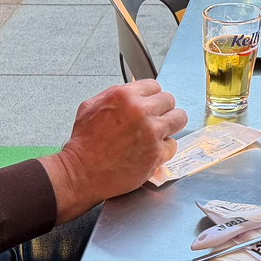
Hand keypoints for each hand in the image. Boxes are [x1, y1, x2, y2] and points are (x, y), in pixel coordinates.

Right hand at [40, 79, 186, 221]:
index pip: (154, 86)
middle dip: (162, 110)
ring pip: (179, 119)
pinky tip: (151, 151)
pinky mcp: (157, 153)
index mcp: (124, 96)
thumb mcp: (90, 107)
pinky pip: (173, 145)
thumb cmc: (83, 144)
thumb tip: (132, 89)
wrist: (81, 174)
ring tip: (160, 133)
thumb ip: (113, 93)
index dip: (151, 97)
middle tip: (154, 120)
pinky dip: (164, 149)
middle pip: (169, 100)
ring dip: (170, 125)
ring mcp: (151, 132)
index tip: (149, 105)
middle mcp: (140, 111)